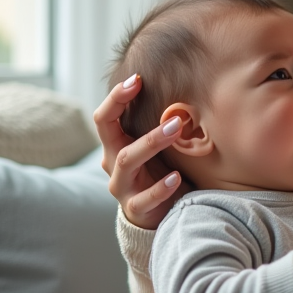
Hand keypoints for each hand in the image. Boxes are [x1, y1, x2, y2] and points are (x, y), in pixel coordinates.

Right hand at [92, 74, 188, 228]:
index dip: (116, 96)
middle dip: (125, 109)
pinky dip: (161, 188)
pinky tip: (176, 178)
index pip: (105, 117)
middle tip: (154, 92)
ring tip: (175, 128)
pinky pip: (145, 198)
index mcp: (115, 144)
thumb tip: (187, 88)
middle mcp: (112, 162)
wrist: (158, 214)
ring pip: (126, 160)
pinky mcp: (136, 207)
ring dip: (151, 141)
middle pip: (109, 133)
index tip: (136, 79)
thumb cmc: (158, 170)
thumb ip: (160, 123)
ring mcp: (122, 186)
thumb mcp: (155, 146)